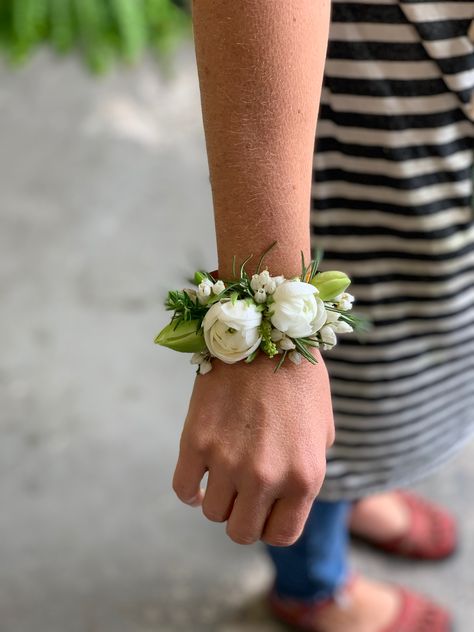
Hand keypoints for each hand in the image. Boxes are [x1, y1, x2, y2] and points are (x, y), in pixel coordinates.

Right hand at [172, 350, 334, 545]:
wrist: (268, 332)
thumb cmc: (300, 379)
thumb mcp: (323, 431)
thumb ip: (307, 472)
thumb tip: (286, 497)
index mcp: (305, 478)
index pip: (281, 535)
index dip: (271, 526)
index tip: (266, 511)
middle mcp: (266, 477)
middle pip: (241, 531)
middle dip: (243, 518)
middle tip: (243, 496)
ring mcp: (227, 461)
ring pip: (212, 512)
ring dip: (218, 500)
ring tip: (224, 479)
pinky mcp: (195, 441)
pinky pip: (183, 489)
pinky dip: (189, 491)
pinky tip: (198, 481)